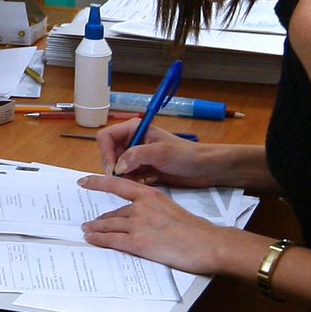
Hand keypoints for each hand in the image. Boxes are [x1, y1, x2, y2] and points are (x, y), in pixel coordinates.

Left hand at [78, 174, 246, 276]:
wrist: (206, 243)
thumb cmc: (193, 229)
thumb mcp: (170, 208)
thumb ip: (152, 209)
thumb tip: (140, 216)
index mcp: (150, 195)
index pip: (117, 185)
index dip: (97, 183)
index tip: (83, 181)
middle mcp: (141, 207)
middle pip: (113, 212)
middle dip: (100, 220)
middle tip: (90, 223)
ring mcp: (138, 224)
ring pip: (109, 225)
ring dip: (95, 229)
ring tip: (87, 231)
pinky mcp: (138, 242)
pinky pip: (111, 239)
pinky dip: (99, 239)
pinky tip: (92, 239)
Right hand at [95, 121, 213, 183]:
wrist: (204, 168)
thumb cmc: (185, 155)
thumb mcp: (161, 152)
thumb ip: (136, 156)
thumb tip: (117, 167)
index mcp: (134, 129)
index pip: (106, 137)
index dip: (106, 152)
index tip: (113, 169)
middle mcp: (132, 141)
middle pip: (108, 152)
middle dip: (113, 166)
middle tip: (122, 178)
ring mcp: (137, 155)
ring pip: (116, 166)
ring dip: (121, 175)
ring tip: (135, 180)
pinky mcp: (142, 168)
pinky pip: (126, 175)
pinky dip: (129, 181)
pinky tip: (142, 183)